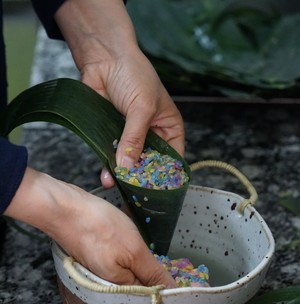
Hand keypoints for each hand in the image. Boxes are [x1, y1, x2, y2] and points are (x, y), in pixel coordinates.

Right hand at [4, 168, 175, 286]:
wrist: (62, 207)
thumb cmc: (98, 226)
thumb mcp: (133, 250)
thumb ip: (152, 273)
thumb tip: (171, 291)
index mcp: (117, 289)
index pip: (150, 295)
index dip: (168, 286)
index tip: (188, 279)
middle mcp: (109, 284)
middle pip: (140, 284)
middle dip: (156, 274)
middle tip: (173, 261)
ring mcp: (101, 270)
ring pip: (131, 271)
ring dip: (144, 262)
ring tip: (154, 251)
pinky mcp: (97, 256)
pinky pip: (120, 260)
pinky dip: (130, 253)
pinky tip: (135, 243)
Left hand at [55, 0, 184, 186]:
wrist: (104, 57)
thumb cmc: (133, 74)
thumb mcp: (142, 108)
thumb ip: (135, 138)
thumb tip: (128, 166)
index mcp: (169, 128)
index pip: (172, 158)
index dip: (165, 174)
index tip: (155, 189)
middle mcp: (151, 135)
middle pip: (149, 164)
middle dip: (141, 177)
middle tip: (134, 191)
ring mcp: (130, 136)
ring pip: (128, 162)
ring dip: (122, 174)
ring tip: (117, 184)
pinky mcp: (111, 134)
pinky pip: (111, 154)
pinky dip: (108, 165)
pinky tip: (107, 174)